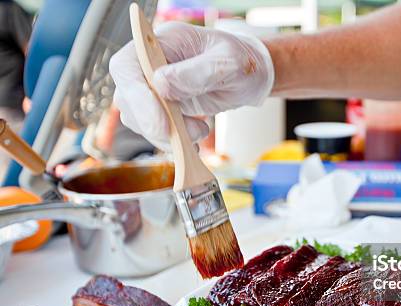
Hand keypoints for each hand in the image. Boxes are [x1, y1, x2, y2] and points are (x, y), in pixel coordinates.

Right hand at [109, 22, 274, 150]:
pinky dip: (170, 141)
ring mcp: (151, 86)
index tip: (162, 122)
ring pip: (136, 118)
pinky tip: (193, 140)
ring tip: (200, 132)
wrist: (247, 78)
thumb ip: (200, 71)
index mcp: (164, 41)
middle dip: (154, 124)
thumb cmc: (241, 63)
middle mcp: (150, 62)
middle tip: (186, 135)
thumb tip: (161, 84)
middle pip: (126, 96)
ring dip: (165, 135)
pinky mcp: (159, 107)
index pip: (127, 65)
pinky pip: (151, 130)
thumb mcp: (231, 62)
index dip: (136, 96)